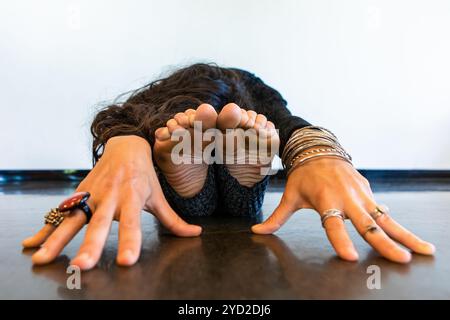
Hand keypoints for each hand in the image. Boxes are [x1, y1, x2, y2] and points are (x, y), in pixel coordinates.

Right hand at [22, 135, 201, 269]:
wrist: (126, 146)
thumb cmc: (145, 176)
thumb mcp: (159, 196)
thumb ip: (174, 220)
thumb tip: (196, 234)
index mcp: (133, 198)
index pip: (133, 223)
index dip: (130, 241)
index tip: (126, 261)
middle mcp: (111, 197)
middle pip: (99, 223)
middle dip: (90, 245)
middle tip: (83, 266)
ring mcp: (91, 195)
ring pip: (73, 218)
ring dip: (57, 239)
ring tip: (42, 260)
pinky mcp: (78, 193)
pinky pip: (60, 213)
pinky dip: (45, 228)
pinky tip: (30, 245)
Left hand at [252, 157, 434, 262]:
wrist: (319, 149)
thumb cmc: (303, 176)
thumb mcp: (289, 195)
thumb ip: (277, 217)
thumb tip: (257, 231)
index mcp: (325, 200)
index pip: (332, 224)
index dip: (341, 240)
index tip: (350, 257)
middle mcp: (346, 198)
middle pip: (367, 224)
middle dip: (384, 243)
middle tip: (401, 259)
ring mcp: (361, 194)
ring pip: (385, 218)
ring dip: (404, 235)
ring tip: (425, 251)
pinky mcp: (368, 192)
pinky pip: (385, 211)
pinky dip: (399, 225)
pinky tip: (413, 239)